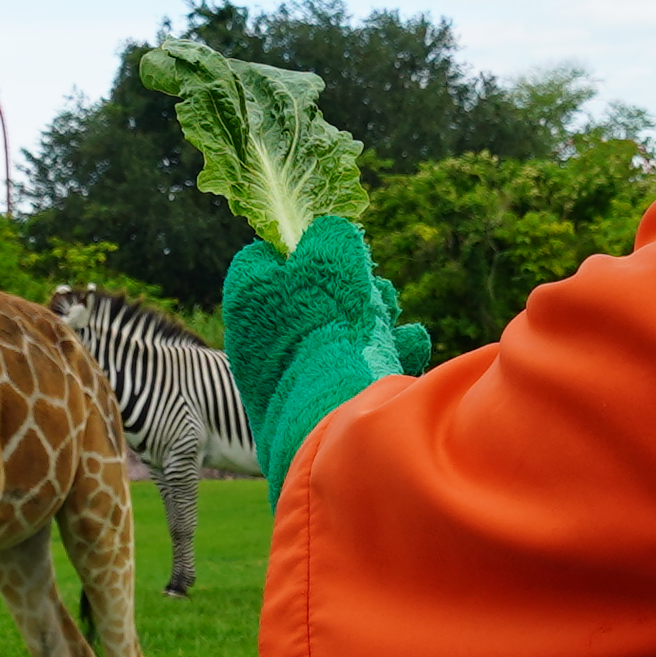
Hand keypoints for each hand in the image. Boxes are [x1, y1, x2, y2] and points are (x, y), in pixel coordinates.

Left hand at [223, 214, 417, 489]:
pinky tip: (408, 345)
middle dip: (348, 287)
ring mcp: (288, 381)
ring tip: (392, 315)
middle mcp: (259, 341)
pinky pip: (354, 371)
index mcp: (247, 299)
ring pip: (335, 334)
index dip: (300, 246)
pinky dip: (383, 354)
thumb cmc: (326, 329)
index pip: (263, 257)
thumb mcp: (330, 257)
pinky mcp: (319, 412)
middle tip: (374, 288)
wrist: (334, 422)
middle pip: (307, 297)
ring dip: (370, 318)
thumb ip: (332, 236)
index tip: (334, 246)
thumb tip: (333, 235)